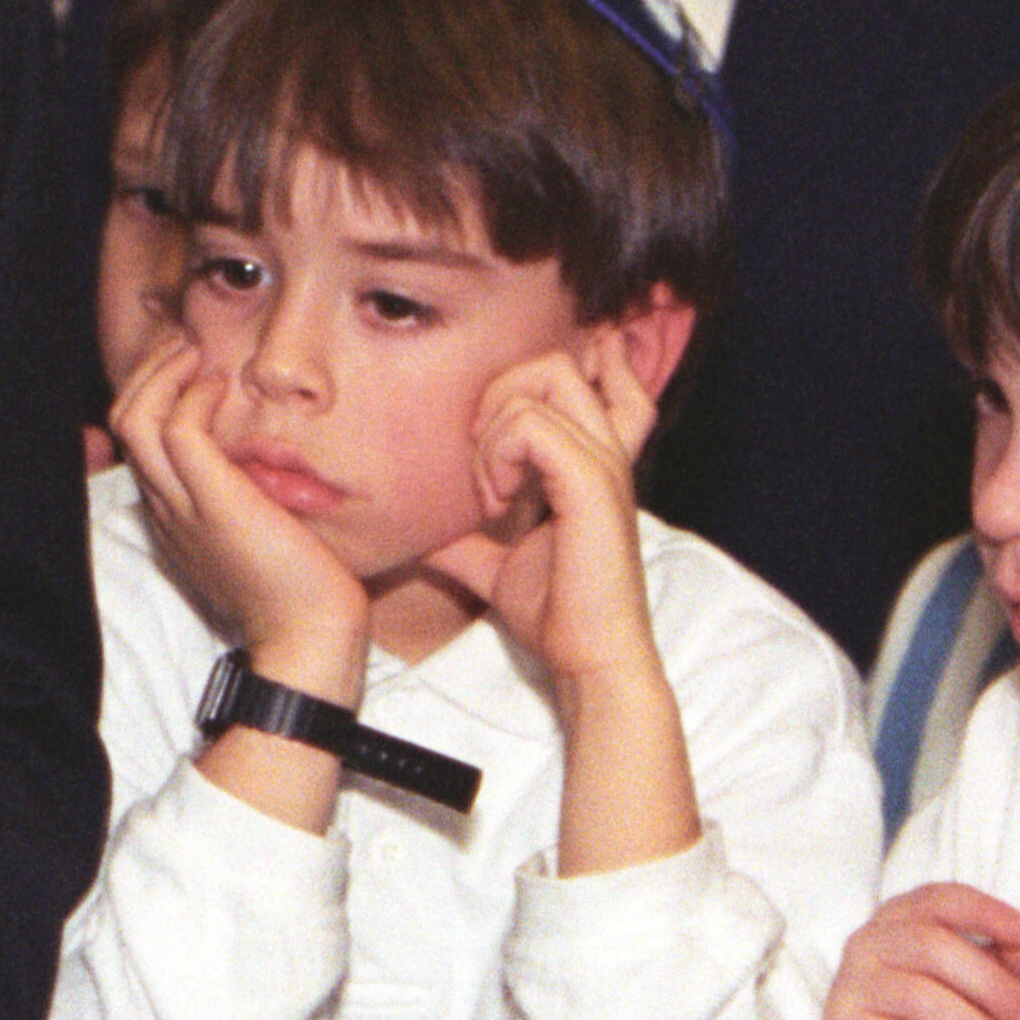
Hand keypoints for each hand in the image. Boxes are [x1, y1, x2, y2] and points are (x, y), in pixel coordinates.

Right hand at [105, 329, 370, 716]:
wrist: (309, 633)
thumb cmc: (299, 585)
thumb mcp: (260, 528)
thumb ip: (246, 493)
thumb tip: (255, 453)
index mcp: (172, 515)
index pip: (134, 441)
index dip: (149, 392)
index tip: (183, 365)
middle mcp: (165, 507)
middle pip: (124, 421)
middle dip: (149, 369)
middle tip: (184, 343)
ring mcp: (183, 505)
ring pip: (137, 418)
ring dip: (164, 371)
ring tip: (195, 350)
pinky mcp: (213, 502)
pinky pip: (180, 429)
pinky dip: (194, 395)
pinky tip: (223, 384)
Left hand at [432, 342, 694, 872]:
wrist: (588, 657)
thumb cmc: (554, 612)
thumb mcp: (494, 565)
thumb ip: (462, 538)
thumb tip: (414, 533)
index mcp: (594, 460)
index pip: (600, 374)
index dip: (549, 371)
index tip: (492, 426)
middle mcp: (606, 450)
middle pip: (556, 361)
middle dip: (500, 393)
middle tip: (480, 461)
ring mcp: (604, 462)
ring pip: (545, 377)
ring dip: (496, 425)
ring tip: (490, 488)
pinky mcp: (593, 482)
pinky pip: (534, 425)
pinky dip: (500, 452)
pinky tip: (497, 499)